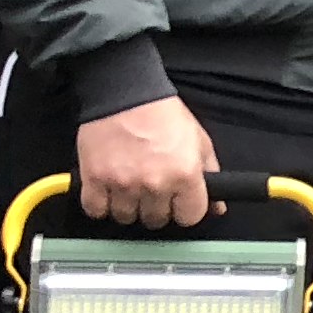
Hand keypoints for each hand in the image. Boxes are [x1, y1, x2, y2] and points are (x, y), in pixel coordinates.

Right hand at [77, 97, 214, 228]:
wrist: (125, 93)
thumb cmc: (163, 114)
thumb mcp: (198, 140)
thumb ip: (210, 174)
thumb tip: (218, 207)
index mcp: (185, 174)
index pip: (189, 217)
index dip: (185, 210)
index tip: (178, 202)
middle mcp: (155, 183)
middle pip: (157, 220)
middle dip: (156, 207)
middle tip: (152, 188)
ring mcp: (123, 183)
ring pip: (127, 217)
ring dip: (129, 206)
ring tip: (130, 185)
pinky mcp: (95, 179)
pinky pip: (97, 210)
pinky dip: (101, 204)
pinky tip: (108, 189)